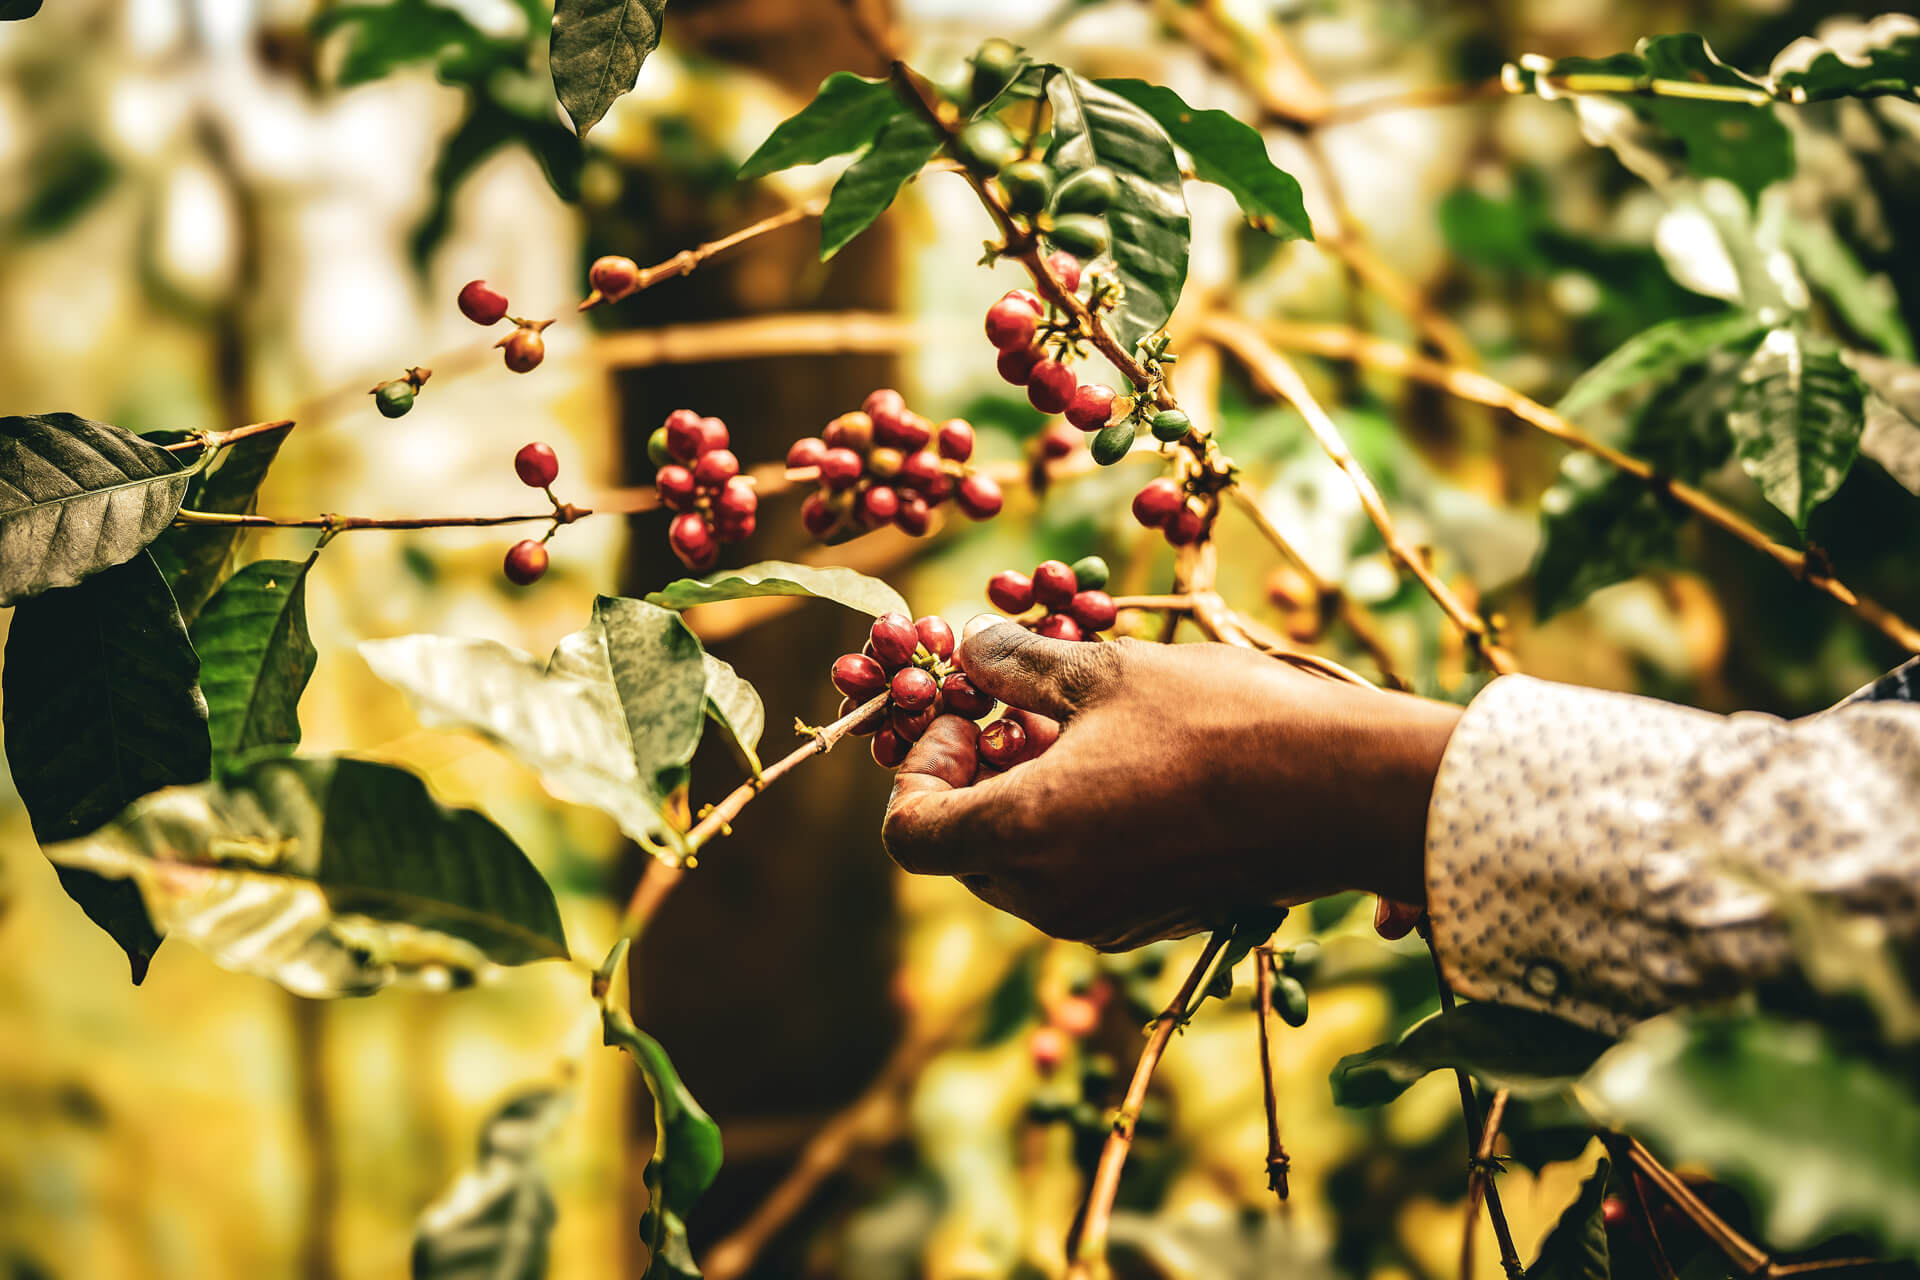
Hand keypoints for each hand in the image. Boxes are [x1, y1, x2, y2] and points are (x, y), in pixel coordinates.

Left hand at [881, 621, 1460, 948]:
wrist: (1345, 791)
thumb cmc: (1222, 723)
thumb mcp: (1105, 673)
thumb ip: (1019, 665)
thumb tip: (971, 650)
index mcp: (1024, 838)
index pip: (909, 832)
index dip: (915, 769)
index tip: (967, 716)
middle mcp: (1052, 899)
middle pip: (960, 852)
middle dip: (970, 779)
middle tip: (1014, 713)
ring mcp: (1103, 920)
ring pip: (1019, 870)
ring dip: (1022, 802)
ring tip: (1076, 732)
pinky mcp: (1150, 922)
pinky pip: (1076, 883)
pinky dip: (1071, 832)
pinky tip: (1124, 769)